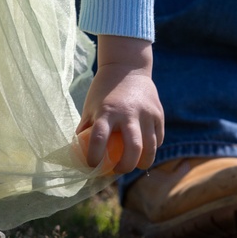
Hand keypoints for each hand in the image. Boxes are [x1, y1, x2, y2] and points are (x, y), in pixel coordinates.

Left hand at [77, 36, 163, 174]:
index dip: (95, 156)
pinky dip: (152, 148)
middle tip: (119, 170)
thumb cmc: (104, 90)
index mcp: (107, 111)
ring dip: (143, 162)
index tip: (93, 164)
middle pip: (133, 148)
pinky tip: (144, 150)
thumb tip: (78, 152)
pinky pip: (158, 138)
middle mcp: (128, 113)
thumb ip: (86, 128)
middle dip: (126, 166)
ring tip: (135, 165)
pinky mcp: (158, 113)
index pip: (99, 138)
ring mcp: (146, 113)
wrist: (127, 67)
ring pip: (150, 147)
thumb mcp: (90, 106)